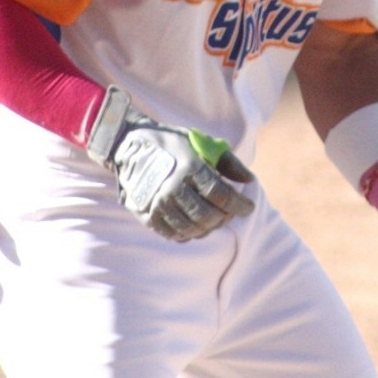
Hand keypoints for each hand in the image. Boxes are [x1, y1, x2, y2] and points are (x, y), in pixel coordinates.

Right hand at [87, 88, 254, 241]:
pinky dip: (190, 233)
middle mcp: (173, 188)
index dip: (239, 205)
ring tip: (214, 218)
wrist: (128, 146)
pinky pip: (175, 234)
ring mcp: (158, 204)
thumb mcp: (199, 143)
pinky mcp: (147, 215)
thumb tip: (249, 180)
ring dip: (209, 227)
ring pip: (193, 229)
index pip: (222, 195)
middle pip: (208, 216)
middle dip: (225, 217)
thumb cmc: (170, 143)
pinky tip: (195, 223)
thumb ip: (227, 161)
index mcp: (189, 167)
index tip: (249, 207)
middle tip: (230, 212)